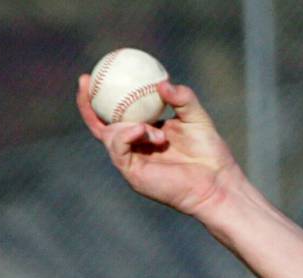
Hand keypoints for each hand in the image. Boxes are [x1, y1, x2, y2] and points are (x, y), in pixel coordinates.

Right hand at [76, 75, 240, 216]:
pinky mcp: (133, 174)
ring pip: (108, 135)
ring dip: (126, 125)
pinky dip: (125, 135)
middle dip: (86, 103)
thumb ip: (183, 98)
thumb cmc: (210, 153)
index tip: (100, 70)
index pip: (117, 112)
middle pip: (100, 124)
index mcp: (146, 132)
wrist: (217, 182)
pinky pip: (117, 149)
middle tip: (85, 80)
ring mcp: (132, 161)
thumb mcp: (197, 117)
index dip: (104, 94)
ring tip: (152, 129)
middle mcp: (135, 147)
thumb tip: (162, 82)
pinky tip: (141, 129)